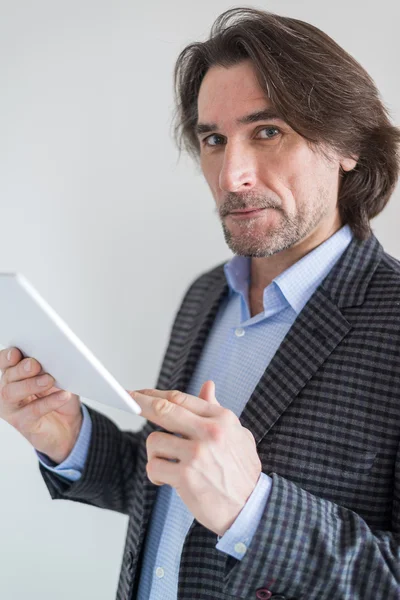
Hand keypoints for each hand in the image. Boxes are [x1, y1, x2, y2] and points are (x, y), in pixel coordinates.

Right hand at [0, 347, 82, 463]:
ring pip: (12, 393)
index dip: (7, 357)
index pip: (5, 362)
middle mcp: (8, 389)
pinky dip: (49, 402)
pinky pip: (32, 411)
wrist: (68, 425)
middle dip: (21, 369)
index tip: (16, 352)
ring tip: (50, 380)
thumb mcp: (57, 378)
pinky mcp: (23, 423)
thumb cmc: (58, 396)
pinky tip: (63, 395)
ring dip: (31, 385)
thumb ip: (51, 368)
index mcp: (15, 374)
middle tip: (35, 364)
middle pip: (8, 377)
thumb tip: (55, 358)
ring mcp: (12, 408)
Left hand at [129, 381, 261, 536]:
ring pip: (154, 441)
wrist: (252, 508)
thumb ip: (217, 411)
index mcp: (221, 418)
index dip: (156, 394)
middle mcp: (210, 432)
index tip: (140, 393)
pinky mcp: (186, 476)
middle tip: (126, 399)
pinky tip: (166, 480)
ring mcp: (197, 453)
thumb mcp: (238, 434)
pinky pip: (154, 466)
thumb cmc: (242, 471)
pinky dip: (156, 474)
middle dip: (140, 403)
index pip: (181, 399)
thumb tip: (207, 386)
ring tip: (167, 465)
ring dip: (155, 454)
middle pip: (163, 409)